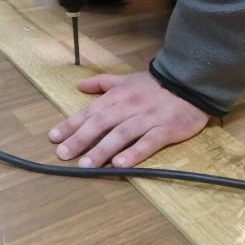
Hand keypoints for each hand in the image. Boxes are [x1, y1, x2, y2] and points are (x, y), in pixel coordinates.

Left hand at [49, 72, 208, 167]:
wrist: (191, 82)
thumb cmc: (156, 85)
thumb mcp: (128, 79)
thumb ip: (103, 83)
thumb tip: (79, 85)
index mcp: (119, 96)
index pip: (90, 111)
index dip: (71, 124)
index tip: (53, 137)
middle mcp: (130, 106)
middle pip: (101, 123)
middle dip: (80, 139)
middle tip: (63, 155)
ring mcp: (148, 119)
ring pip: (122, 134)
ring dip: (102, 150)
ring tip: (86, 165)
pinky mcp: (166, 130)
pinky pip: (148, 142)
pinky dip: (134, 153)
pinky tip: (120, 164)